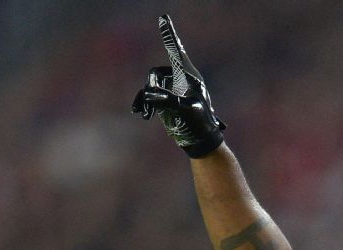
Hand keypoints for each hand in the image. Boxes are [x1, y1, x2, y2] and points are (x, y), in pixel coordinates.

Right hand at [131, 14, 225, 157]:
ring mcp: (172, 89)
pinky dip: (144, 103)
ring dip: (146, 99)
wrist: (200, 139)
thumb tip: (148, 95)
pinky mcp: (165, 99)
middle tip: (159, 103)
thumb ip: (166, 100)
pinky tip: (141, 114)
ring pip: (150, 86)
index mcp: (189, 77)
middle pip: (156, 74)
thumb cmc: (198, 124)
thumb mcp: (185, 111)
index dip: (169, 34)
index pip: (176, 51)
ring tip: (147, 114)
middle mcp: (180, 79)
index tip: (164, 17)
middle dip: (153, 89)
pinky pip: (148, 95)